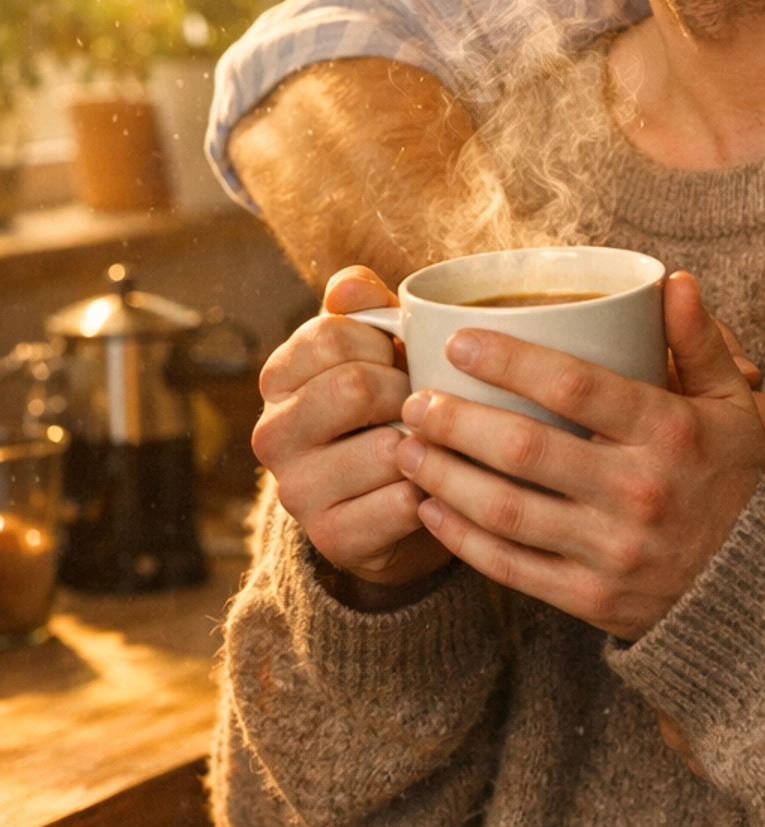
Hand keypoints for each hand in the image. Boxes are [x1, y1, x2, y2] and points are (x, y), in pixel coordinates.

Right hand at [252, 266, 450, 607]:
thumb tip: (351, 286)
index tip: (398, 358)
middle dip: (406, 391)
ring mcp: (296, 492)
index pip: (330, 335)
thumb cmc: (388, 409)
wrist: (393, 505)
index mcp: (278, 378)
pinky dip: (430, 492)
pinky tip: (431, 487)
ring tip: (431, 445)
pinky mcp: (332, 540)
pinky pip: (401, 503)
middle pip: (352, 387)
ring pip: (384, 449)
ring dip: (425, 445)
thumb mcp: (376, 350)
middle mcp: (271, 435)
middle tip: (423, 403)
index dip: (383, 342)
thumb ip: (364, 308)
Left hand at [393, 271, 764, 635]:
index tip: (459, 342)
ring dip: (443, 477)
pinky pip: (511, 567)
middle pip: (524, 449)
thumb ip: (699, 343)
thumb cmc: (738, 480)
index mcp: (670, 433)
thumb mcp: (734, 406)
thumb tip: (674, 280)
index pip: (574, 386)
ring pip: (505, 510)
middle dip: (455, 420)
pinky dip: (461, 538)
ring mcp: (613, 551)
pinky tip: (430, 508)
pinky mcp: (592, 599)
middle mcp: (639, 492)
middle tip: (414, 399)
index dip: (507, 360)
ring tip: (407, 448)